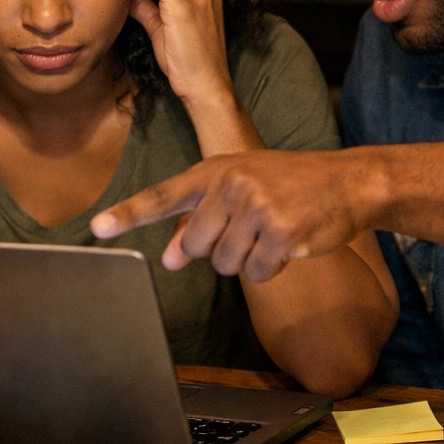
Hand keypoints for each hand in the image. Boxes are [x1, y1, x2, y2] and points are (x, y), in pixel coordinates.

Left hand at [90, 150, 366, 280]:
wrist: (346, 182)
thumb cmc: (288, 185)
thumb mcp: (239, 189)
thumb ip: (198, 220)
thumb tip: (168, 257)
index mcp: (215, 171)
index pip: (164, 196)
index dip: (129, 214)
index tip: (98, 229)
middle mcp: (232, 185)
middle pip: (196, 247)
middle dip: (218, 249)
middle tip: (247, 229)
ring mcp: (257, 208)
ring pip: (225, 265)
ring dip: (247, 261)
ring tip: (271, 233)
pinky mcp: (281, 232)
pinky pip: (256, 273)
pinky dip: (270, 268)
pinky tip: (288, 244)